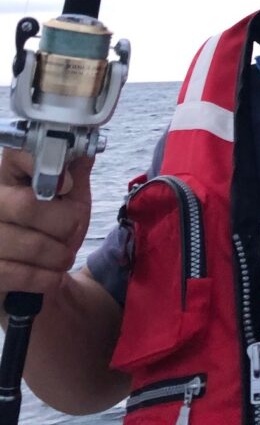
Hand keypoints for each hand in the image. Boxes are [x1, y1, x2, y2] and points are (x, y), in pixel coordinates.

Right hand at [0, 148, 93, 298]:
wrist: (42, 280)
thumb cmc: (55, 233)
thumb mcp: (72, 200)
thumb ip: (76, 173)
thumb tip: (85, 145)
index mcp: (9, 176)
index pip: (16, 152)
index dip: (43, 165)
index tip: (66, 185)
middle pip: (27, 205)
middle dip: (64, 224)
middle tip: (70, 231)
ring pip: (32, 244)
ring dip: (59, 255)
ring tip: (61, 256)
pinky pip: (23, 275)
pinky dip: (49, 278)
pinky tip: (52, 276)